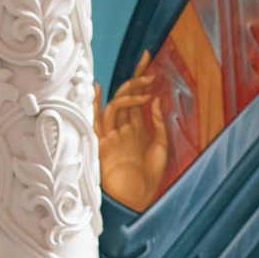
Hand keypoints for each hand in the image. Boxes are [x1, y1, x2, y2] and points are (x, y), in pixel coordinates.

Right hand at [95, 53, 168, 211]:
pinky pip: (99, 119)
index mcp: (135, 130)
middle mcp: (122, 128)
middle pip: (126, 95)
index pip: (138, 97)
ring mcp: (112, 133)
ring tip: (146, 81)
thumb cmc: (147, 179)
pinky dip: (99, 104)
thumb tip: (154, 100)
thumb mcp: (160, 148)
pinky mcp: (103, 142)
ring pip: (116, 103)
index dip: (141, 77)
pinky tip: (102, 89)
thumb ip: (157, 125)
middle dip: (135, 76)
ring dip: (130, 89)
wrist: (134, 200)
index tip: (148, 57)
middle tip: (146, 59)